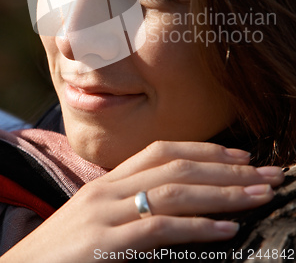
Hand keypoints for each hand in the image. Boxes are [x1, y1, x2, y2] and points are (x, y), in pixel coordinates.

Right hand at [2, 141, 283, 262]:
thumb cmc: (66, 248)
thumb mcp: (101, 216)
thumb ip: (135, 204)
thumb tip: (182, 203)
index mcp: (112, 179)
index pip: (165, 150)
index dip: (206, 150)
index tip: (242, 155)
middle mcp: (112, 188)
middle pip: (178, 166)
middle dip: (228, 169)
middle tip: (268, 174)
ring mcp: (109, 214)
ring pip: (175, 191)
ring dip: (223, 192)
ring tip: (260, 195)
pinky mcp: (107, 244)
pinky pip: (160, 230)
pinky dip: (197, 228)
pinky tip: (227, 229)